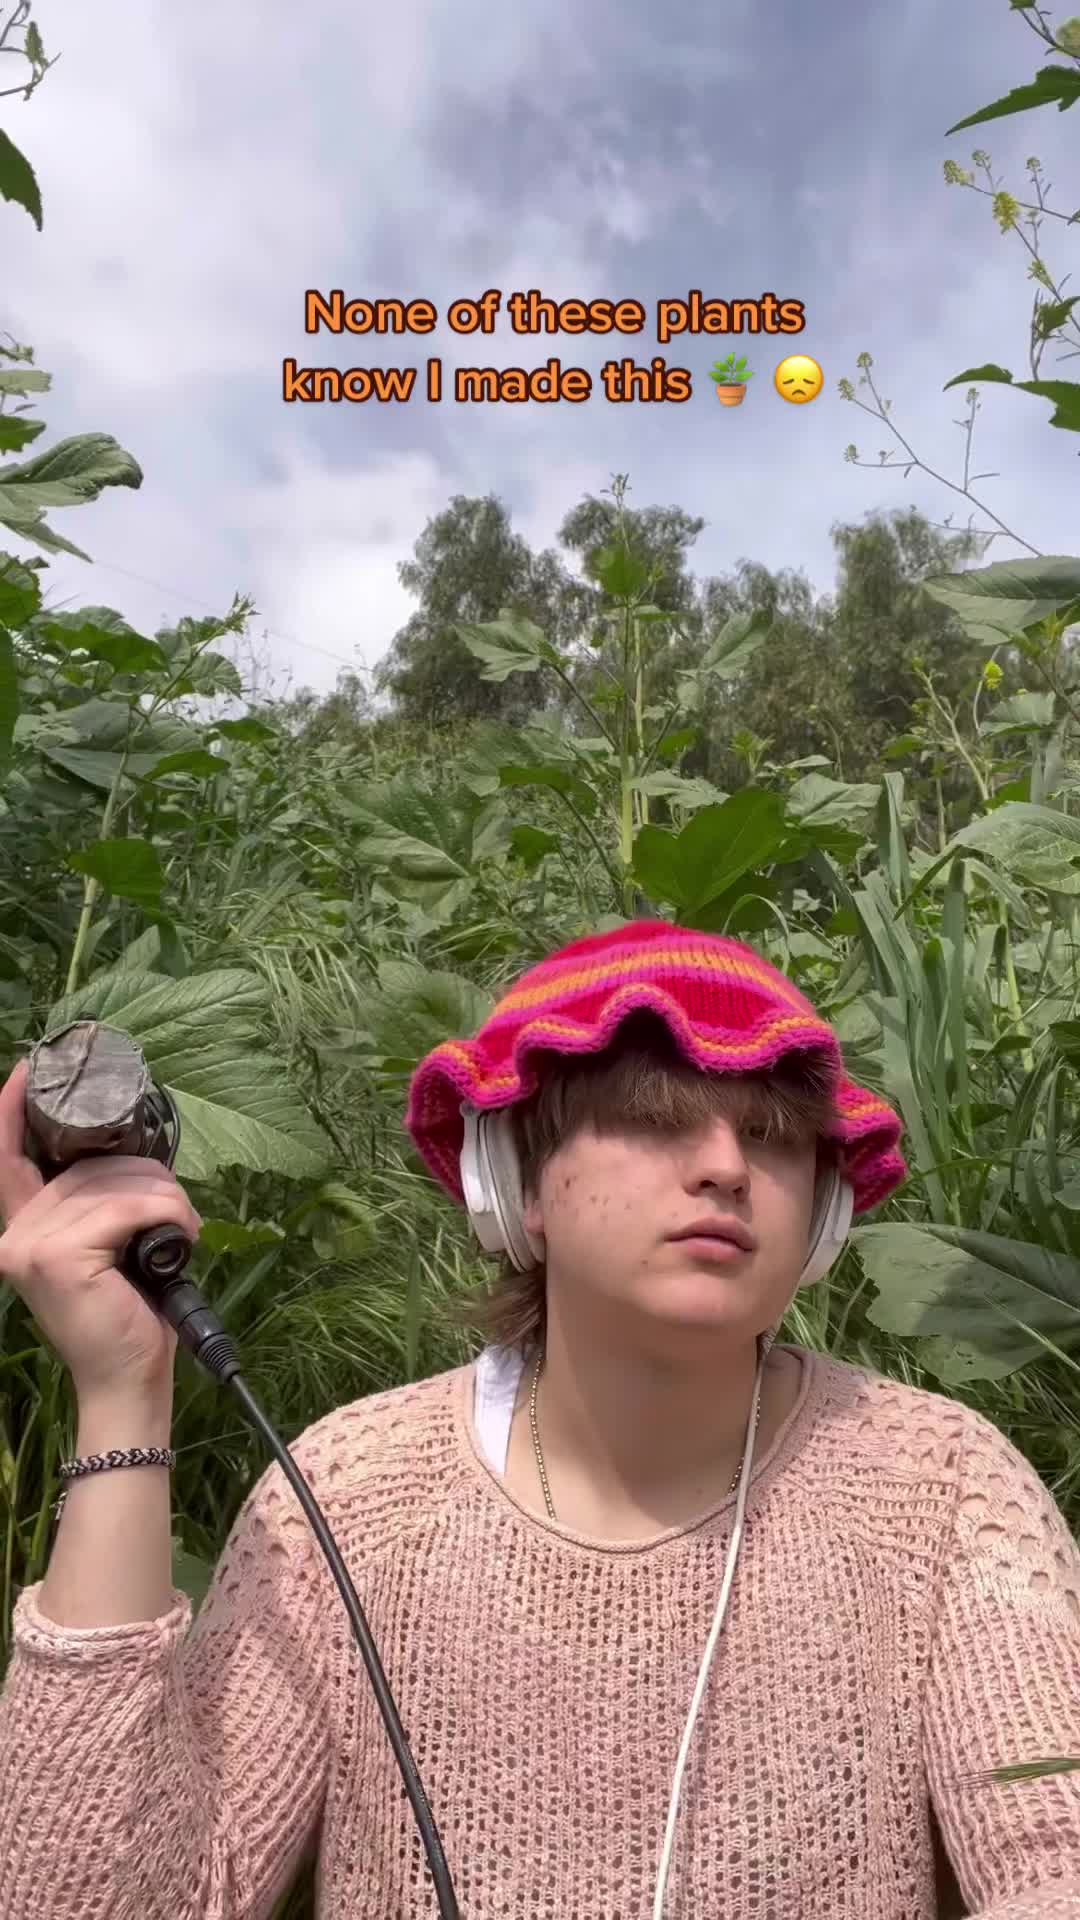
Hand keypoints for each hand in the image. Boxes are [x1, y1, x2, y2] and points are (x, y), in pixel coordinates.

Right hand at [0, 1058, 202, 1398]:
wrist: (128, 1380)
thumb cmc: (127, 1315)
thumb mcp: (107, 1250)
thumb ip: (95, 1207)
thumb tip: (126, 1160)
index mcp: (23, 1228)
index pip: (8, 1157)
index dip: (16, 1108)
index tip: (32, 1066)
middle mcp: (16, 1234)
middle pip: (89, 1165)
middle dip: (146, 1176)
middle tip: (177, 1214)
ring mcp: (32, 1244)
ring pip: (114, 1183)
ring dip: (165, 1198)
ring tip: (181, 1231)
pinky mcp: (60, 1256)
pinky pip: (129, 1206)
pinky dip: (168, 1213)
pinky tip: (182, 1236)